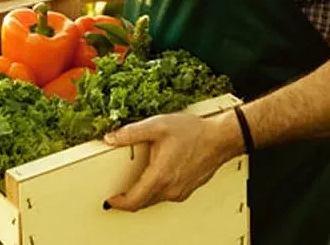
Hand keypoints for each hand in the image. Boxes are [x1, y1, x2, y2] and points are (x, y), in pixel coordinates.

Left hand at [103, 111, 243, 210]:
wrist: (219, 139)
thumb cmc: (193, 133)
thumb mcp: (157, 126)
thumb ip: (131, 133)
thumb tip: (112, 138)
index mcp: (160, 176)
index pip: (134, 200)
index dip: (119, 202)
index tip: (110, 199)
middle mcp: (170, 188)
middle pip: (143, 202)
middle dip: (128, 198)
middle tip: (118, 190)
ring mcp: (180, 191)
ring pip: (154, 200)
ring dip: (143, 194)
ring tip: (135, 180)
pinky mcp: (187, 190)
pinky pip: (166, 195)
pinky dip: (156, 190)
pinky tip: (155, 175)